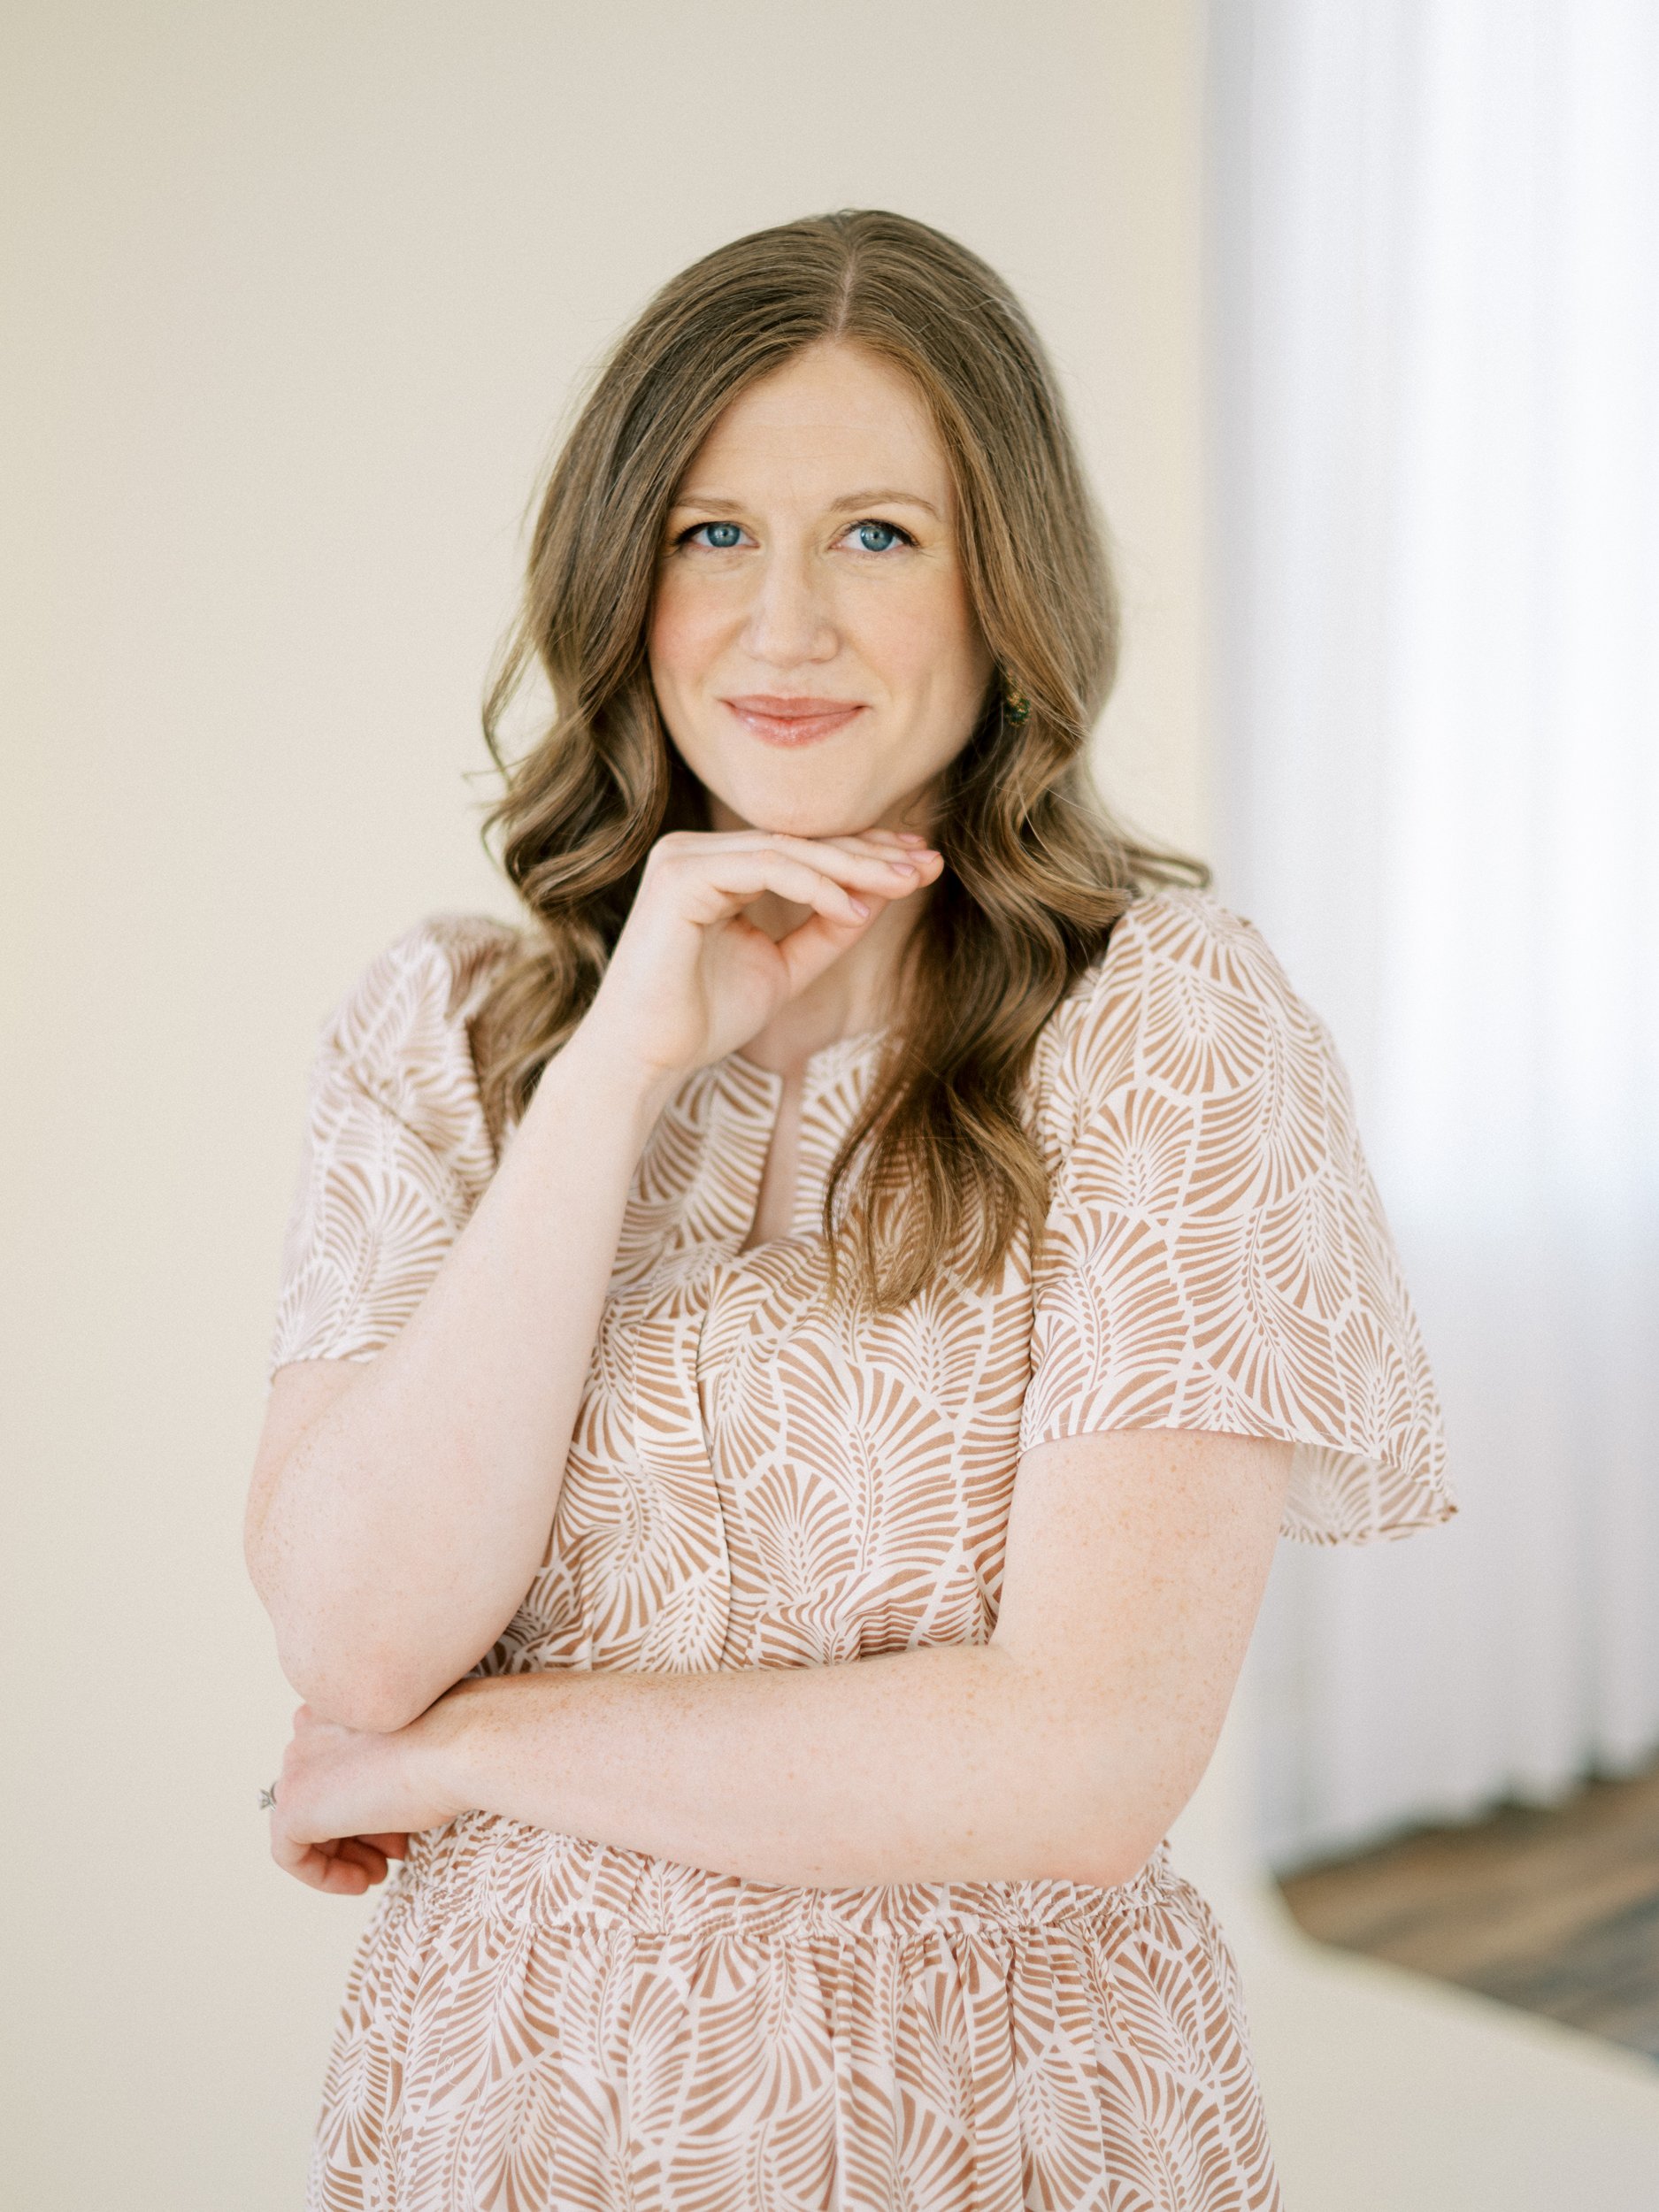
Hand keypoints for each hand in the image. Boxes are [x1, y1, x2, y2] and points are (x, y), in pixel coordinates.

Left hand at [267, 1700, 465, 1895]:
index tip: (398, 1825)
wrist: (457, 1746)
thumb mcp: (408, 1747)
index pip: (333, 1766)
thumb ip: (376, 1765)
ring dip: (345, 1854)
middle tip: (394, 1851)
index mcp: (333, 1704)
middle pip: (321, 1797)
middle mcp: (306, 1732)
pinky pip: (290, 1854)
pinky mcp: (293, 1810)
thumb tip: (371, 1807)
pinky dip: (323, 1874)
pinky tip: (361, 1882)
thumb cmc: (448, 1742)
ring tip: (382, 1870)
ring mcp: (296, 1770)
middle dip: (358, 1831)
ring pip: (306, 1826)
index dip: (365, 1801)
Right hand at [577, 826, 943, 1085]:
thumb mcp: (783, 968)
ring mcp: (684, 857)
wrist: (644, 1059)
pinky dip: (813, 885)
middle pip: (800, 842)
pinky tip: (852, 906)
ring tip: (904, 884)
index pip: (802, 850)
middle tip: (927, 863)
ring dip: (852, 866)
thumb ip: (826, 929)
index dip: (864, 855)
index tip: (920, 865)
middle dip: (870, 852)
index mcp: (717, 867)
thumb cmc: (702, 1018)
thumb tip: (877, 894)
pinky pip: (763, 867)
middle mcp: (697, 851)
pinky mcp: (679, 876)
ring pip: (787, 850)